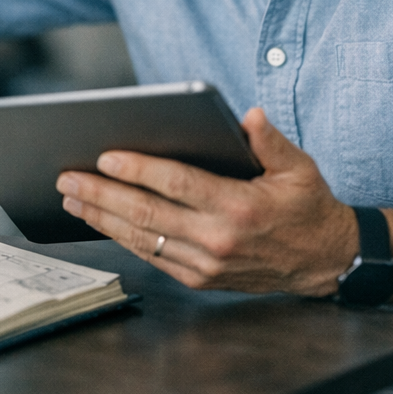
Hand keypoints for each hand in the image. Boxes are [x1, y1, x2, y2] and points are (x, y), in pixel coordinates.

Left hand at [56, 107, 357, 295]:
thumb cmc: (307, 207)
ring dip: (101, 218)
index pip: (177, 184)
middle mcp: (218, 238)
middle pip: (146, 213)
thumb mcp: (300, 168)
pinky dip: (121, 238)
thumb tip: (248, 115)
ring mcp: (206, 263)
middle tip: (67, 177)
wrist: (326, 262)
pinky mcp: (200, 278)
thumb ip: (270, 141)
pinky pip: (152, 256)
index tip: (104, 156)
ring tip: (71, 198)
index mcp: (240, 206)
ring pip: (142, 238)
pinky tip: (100, 221)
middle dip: (101, 195)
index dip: (137, 170)